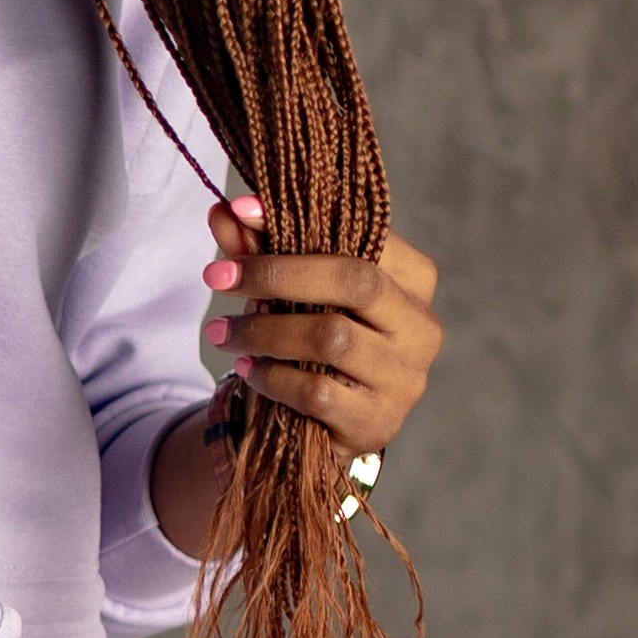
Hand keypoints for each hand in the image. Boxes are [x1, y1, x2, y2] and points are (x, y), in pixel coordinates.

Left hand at [200, 192, 442, 468]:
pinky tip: (248, 371)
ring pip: (332, 338)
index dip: (300, 221)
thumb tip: (222, 213)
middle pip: (355, 282)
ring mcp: (405, 378)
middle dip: (277, 274)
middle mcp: (420, 327)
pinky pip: (318, 392)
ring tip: (222, 333)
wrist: (327, 426)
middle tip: (217, 276)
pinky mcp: (378, 421)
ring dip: (264, 332)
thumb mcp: (293, 292)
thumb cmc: (317, 342)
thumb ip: (263, 251)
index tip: (240, 211)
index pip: (364, 235)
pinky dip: (273, 378)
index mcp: (413, 280)